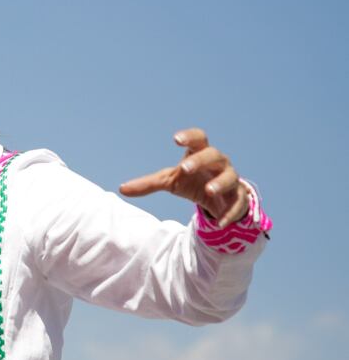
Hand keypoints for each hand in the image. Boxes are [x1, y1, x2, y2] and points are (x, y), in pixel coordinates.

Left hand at [119, 128, 249, 226]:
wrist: (218, 197)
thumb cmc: (192, 181)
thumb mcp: (170, 181)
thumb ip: (148, 184)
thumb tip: (121, 189)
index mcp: (199, 154)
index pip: (198, 138)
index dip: (189, 136)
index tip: (175, 139)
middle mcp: (218, 163)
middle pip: (213, 155)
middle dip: (200, 161)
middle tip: (183, 168)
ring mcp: (231, 178)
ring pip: (231, 176)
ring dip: (220, 183)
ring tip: (208, 190)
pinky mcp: (238, 196)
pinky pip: (238, 202)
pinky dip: (229, 212)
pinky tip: (219, 223)